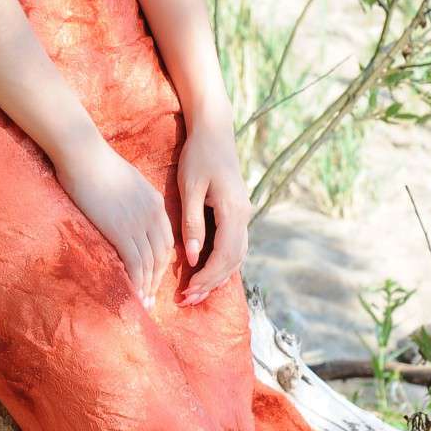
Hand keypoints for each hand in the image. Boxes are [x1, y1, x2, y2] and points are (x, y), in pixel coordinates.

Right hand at [53, 131, 173, 310]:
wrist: (84, 155)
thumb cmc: (97, 164)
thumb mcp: (126, 182)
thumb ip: (134, 201)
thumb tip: (126, 215)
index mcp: (156, 203)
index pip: (166, 241)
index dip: (162, 263)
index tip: (154, 278)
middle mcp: (153, 216)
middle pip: (162, 256)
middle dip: (157, 280)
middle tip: (150, 298)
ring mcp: (138, 224)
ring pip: (150, 263)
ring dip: (147, 286)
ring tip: (142, 303)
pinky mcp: (121, 231)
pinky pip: (134, 263)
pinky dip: (136, 281)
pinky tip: (131, 293)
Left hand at [176, 112, 251, 305]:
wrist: (214, 131)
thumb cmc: (198, 155)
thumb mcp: (190, 188)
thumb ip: (192, 224)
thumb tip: (192, 258)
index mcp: (233, 210)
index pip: (224, 255)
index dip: (206, 276)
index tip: (187, 291)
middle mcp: (244, 215)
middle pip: (233, 260)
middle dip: (211, 282)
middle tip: (188, 300)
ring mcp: (244, 213)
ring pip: (237, 255)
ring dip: (218, 276)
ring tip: (196, 293)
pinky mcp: (237, 211)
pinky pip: (234, 244)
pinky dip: (223, 262)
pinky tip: (207, 271)